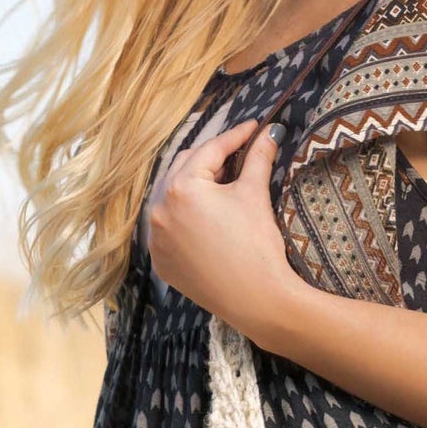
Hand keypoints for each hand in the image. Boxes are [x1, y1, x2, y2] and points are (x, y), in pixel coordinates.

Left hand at [146, 116, 306, 331]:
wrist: (257, 299)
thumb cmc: (256, 245)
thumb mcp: (255, 195)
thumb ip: (258, 158)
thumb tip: (270, 133)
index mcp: (181, 187)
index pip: (209, 150)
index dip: (235, 136)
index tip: (253, 128)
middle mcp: (158, 209)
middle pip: (184, 169)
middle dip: (210, 159)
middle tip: (237, 152)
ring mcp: (155, 238)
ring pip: (171, 198)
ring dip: (192, 186)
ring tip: (220, 183)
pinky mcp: (161, 261)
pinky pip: (168, 228)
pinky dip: (183, 217)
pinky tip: (204, 218)